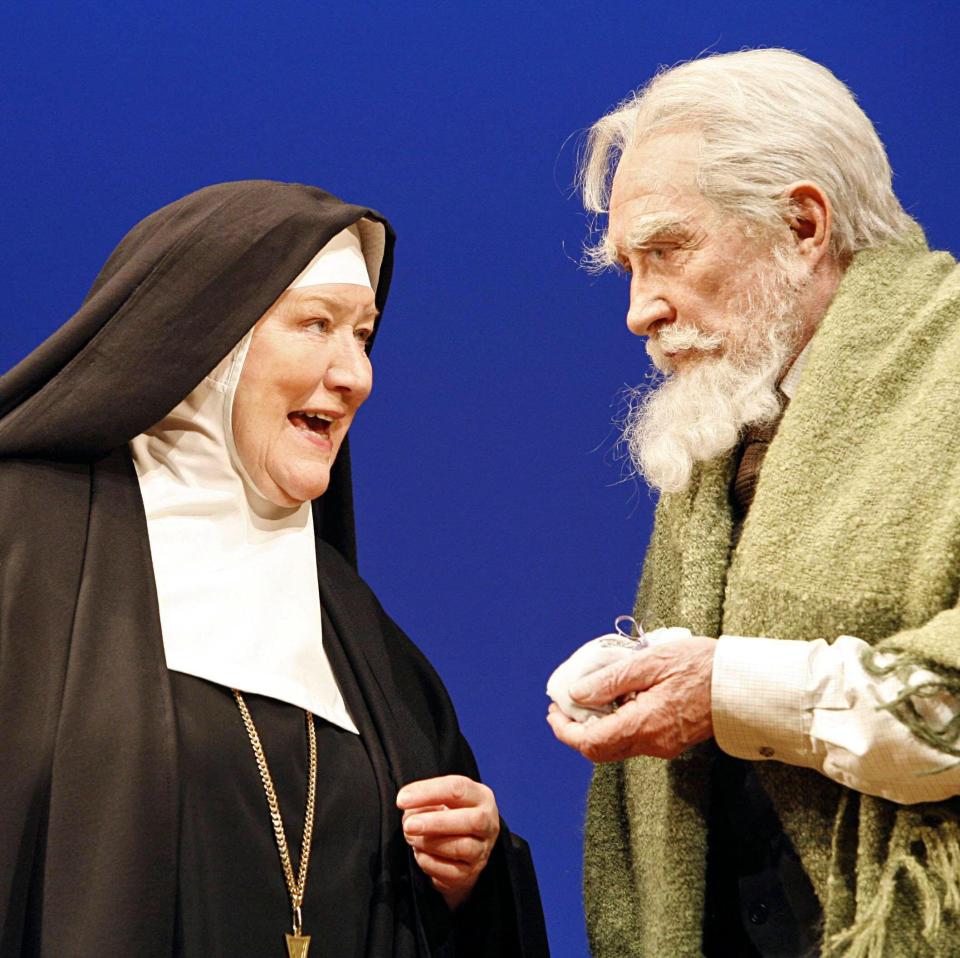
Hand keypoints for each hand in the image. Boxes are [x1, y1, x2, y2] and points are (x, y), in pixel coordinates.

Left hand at [397, 775, 499, 909]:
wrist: (462, 848)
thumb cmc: (449, 816)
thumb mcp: (441, 801)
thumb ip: (425, 802)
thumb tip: (410, 814)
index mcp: (480, 796)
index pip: (457, 789)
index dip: (428, 792)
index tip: (402, 799)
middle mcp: (488, 823)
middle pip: (471, 821)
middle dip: (435, 823)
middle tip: (408, 825)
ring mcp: (482, 850)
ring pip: (461, 847)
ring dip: (429, 843)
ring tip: (411, 838)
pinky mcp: (471, 873)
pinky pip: (451, 871)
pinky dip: (430, 862)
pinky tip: (419, 854)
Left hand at [547, 636, 716, 761]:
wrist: (743, 684)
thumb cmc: (700, 666)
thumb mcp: (650, 662)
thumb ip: (611, 680)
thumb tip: (577, 694)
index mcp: (643, 725)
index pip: (591, 743)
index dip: (566, 731)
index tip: (553, 712)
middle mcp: (652, 743)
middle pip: (601, 750)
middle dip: (576, 730)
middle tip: (564, 705)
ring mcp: (664, 744)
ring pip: (617, 745)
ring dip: (597, 726)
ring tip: (588, 696)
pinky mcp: (673, 739)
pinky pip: (636, 738)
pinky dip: (617, 723)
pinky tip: (617, 699)